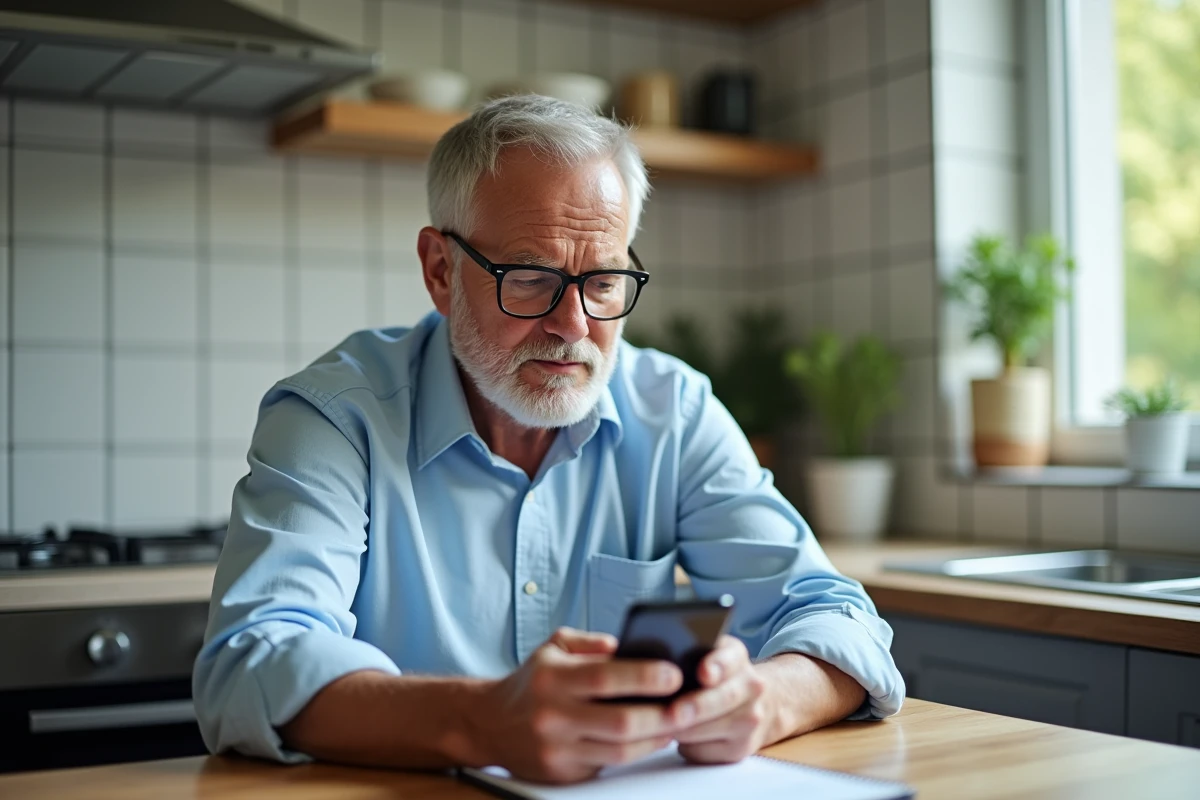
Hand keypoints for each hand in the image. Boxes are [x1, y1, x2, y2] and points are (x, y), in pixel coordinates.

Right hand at [473, 627, 683, 783]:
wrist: (489, 723)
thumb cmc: (532, 681)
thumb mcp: (554, 646)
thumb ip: (591, 642)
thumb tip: (629, 644)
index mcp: (552, 678)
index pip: (605, 677)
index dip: (644, 677)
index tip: (675, 673)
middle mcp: (552, 715)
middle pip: (620, 722)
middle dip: (661, 715)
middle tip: (690, 705)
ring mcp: (556, 748)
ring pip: (620, 750)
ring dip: (656, 737)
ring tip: (679, 722)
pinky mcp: (561, 772)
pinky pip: (609, 764)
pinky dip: (637, 752)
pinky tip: (654, 738)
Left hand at [667, 635, 771, 763]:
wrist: (754, 704)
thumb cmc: (716, 677)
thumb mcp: (707, 654)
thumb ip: (687, 654)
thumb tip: (650, 663)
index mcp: (736, 657)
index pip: (729, 659)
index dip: (716, 666)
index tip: (703, 674)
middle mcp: (751, 687)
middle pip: (723, 698)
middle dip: (696, 707)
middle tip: (673, 712)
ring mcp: (750, 719)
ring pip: (713, 728)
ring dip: (684, 729)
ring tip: (662, 723)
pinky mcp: (740, 748)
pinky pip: (706, 751)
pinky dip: (687, 746)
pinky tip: (679, 735)